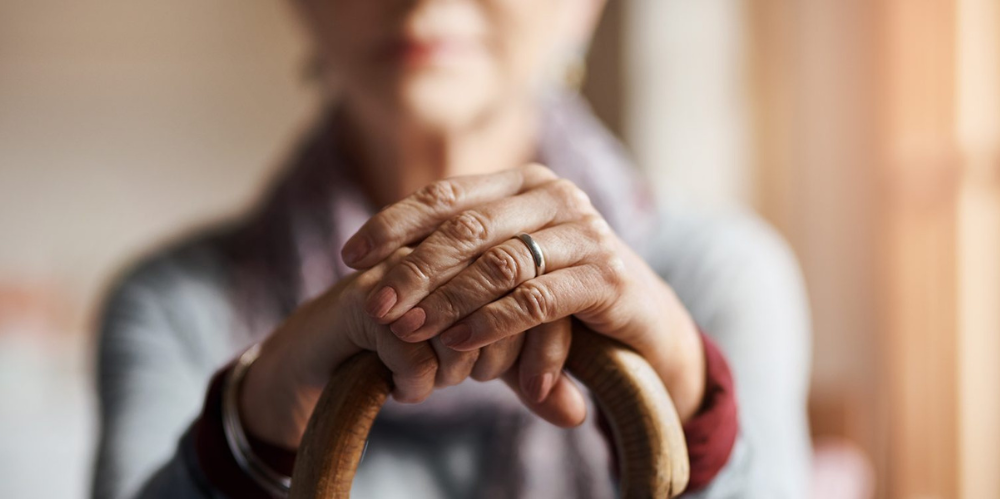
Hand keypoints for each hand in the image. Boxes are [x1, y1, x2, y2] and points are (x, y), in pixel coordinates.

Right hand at [239, 247, 584, 449]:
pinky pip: (413, 349)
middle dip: (500, 358)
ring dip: (456, 369)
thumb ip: (533, 379)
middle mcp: (446, 248)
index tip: (534, 387)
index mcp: (484, 246)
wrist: (323, 352)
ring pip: (462, 325)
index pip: (543, 287)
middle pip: (508, 301)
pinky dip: (417, 382)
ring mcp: (405, 267)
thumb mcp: (483, 361)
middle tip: (475, 379)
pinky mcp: (366, 299)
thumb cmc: (413, 347)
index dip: (548, 345)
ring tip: (440, 382)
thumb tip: (579, 414)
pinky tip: (407, 390)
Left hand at [341, 164, 706, 420]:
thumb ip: (459, 259)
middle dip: (413, 268)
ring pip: (499, 262)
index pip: (447, 195)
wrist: (644, 324)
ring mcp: (585, 232)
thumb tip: (373, 266)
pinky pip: (536, 300)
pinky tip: (457, 343)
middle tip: (374, 303)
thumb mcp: (508, 268)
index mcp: (525, 183)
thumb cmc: (560, 295)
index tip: (351, 256)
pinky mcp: (607, 276)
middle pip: (468, 228)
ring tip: (408, 329)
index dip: (394, 222)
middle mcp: (556, 196)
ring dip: (446, 299)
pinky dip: (491, 323)